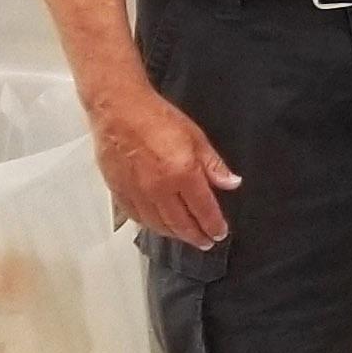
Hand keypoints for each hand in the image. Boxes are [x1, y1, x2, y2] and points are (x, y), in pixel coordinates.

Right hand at [91, 83, 239, 248]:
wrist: (118, 110)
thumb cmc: (157, 118)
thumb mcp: (196, 137)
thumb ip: (214, 165)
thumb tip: (232, 184)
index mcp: (182, 174)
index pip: (203, 210)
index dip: (214, 225)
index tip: (220, 233)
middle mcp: (159, 189)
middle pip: (181, 224)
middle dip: (196, 236)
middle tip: (206, 242)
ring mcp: (137, 193)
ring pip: (159, 225)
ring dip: (175, 234)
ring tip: (186, 236)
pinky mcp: (119, 192)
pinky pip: (137, 218)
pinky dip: (151, 226)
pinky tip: (159, 226)